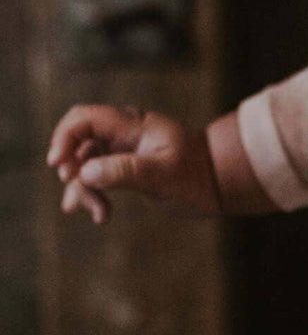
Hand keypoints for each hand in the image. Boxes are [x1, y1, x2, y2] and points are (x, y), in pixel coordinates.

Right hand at [46, 103, 220, 223]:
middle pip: (79, 144)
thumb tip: (84, 173)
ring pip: (86, 165)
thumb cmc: (198, 174)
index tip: (59, 164)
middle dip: (72, 168)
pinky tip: (99, 215)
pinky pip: (98, 178)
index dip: (65, 137)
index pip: (84, 119)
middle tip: (78, 192)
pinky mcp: (126, 170)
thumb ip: (124, 171)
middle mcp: (123, 134)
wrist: (222, 184)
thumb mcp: (163, 174)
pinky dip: (94, 195)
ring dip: (84, 190)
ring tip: (100, 213)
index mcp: (132, 125)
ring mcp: (123, 152)